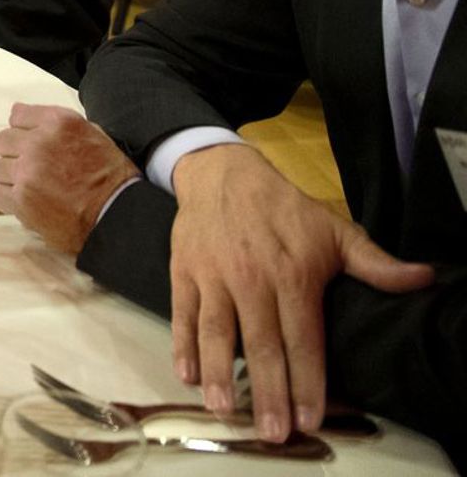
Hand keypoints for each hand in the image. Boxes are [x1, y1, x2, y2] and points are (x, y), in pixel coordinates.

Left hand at [0, 103, 136, 254]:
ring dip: (13, 177)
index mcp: (58, 123)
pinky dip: (10, 199)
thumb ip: (57, 124)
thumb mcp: (93, 135)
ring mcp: (26, 172)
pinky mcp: (20, 199)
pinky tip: (29, 202)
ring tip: (35, 187)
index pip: (18, 115)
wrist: (117, 215)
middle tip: (33, 167)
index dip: (24, 130)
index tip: (30, 140)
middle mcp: (38, 143)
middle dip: (15, 153)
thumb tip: (23, 114)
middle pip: (4, 141)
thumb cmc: (110, 177)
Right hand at [168, 144, 433, 439]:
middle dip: (268, 392)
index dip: (308, 381)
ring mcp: (213, 278)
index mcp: (292, 276)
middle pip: (261, 345)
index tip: (311, 418)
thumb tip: (423, 279)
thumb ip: (374, 263)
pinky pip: (182, 314)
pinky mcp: (183, 273)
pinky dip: (182, 346)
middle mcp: (251, 281)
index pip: (303, 339)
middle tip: (272, 432)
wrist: (222, 173)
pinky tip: (186, 375)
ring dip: (218, 374)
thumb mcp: (334, 230)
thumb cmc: (283, 209)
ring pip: (216, 333)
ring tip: (224, 411)